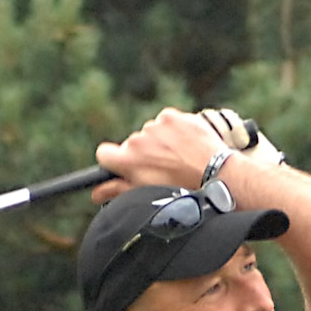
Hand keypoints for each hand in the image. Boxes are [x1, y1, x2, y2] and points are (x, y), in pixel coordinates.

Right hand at [91, 108, 220, 203]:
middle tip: (161, 170)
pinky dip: (172, 132)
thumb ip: (117, 190)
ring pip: (150, 133)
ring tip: (177, 159)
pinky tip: (184, 146)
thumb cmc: (180, 190)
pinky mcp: (173, 116)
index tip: (123, 168)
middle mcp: (139, 138)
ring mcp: (156, 125)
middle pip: (131, 145)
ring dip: (158, 143)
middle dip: (142, 155)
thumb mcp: (147, 194)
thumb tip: (96, 193)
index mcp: (128, 160)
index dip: (113, 162)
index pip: (104, 154)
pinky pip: (165, 123)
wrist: (214, 173)